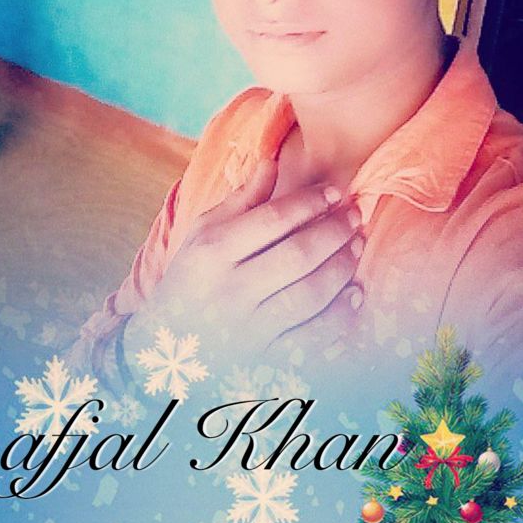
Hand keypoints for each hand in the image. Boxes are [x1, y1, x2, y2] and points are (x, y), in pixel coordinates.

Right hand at [123, 158, 363, 365]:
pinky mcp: (264, 362)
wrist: (165, 349)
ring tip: (357, 246)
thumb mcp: (203, 235)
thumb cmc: (190, 280)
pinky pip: (314, 337)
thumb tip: (272, 160)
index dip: (310, 202)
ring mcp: (247, 331)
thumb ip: (240, 200)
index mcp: (210, 253)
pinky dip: (341, 314)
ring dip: (343, 267)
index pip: (272, 219)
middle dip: (335, 231)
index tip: (334, 192)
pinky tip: (355, 293)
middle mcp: (228, 291)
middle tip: (355, 216)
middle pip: (298, 255)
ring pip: (311, 294)